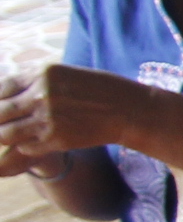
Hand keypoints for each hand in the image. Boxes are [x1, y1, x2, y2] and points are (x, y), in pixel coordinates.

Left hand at [0, 63, 136, 166]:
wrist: (131, 110)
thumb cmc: (102, 91)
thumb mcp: (66, 75)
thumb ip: (37, 82)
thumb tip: (10, 96)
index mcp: (43, 73)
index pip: (3, 88)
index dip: (0, 100)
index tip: (6, 107)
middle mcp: (41, 94)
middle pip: (0, 112)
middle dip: (1, 120)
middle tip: (10, 124)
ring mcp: (47, 118)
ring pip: (6, 134)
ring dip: (9, 136)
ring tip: (19, 135)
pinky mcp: (56, 139)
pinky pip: (26, 147)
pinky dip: (28, 147)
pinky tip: (40, 141)